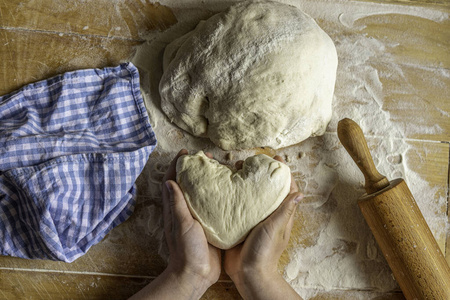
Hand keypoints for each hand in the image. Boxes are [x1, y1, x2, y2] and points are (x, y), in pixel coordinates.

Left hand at [162, 149, 220, 291]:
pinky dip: (220, 194)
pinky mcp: (212, 224)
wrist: (197, 273)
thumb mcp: (181, 224)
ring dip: (209, 178)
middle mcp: (187, 209)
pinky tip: (231, 189)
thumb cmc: (186, 249)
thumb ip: (177, 204)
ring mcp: (199, 216)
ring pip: (203, 192)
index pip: (173, 180)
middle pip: (190, 182)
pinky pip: (215, 205)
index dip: (177, 164)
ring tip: (221, 167)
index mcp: (176, 208)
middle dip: (197, 167)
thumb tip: (169, 181)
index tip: (186, 152)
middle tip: (209, 157)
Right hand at [224, 155, 302, 299]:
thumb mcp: (276, 227)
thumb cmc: (265, 251)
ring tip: (234, 169)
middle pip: (266, 189)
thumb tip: (300, 192)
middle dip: (259, 173)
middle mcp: (267, 214)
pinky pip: (237, 205)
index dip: (282, 173)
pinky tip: (225, 186)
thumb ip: (286, 210)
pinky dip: (233, 194)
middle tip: (248, 162)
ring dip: (245, 181)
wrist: (247, 272)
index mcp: (280, 214)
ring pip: (251, 194)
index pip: (285, 189)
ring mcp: (253, 218)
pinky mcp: (239, 223)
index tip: (275, 158)